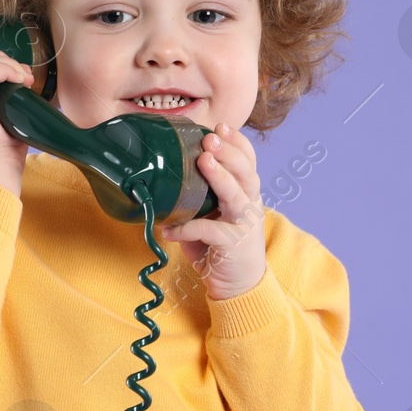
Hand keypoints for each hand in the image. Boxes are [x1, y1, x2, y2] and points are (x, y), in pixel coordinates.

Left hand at [158, 122, 266, 299]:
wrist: (236, 284)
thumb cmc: (218, 245)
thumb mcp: (209, 215)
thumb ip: (196, 196)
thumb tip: (161, 175)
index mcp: (245, 193)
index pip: (247, 161)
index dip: (237, 143)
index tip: (220, 126)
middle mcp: (250, 204)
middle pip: (246, 172)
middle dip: (228, 153)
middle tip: (210, 138)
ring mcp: (244, 224)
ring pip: (237, 196)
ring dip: (220, 177)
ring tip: (203, 161)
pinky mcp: (234, 246)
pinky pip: (210, 232)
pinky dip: (189, 228)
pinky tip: (171, 229)